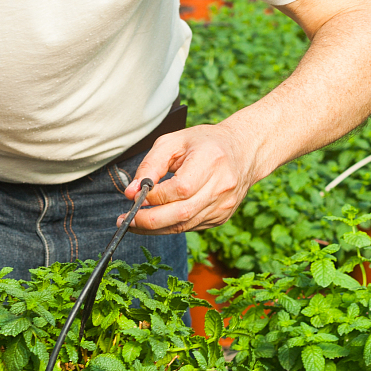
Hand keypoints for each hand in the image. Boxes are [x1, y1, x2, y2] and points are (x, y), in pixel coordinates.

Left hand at [128, 121, 262, 233]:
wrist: (243, 151)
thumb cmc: (205, 143)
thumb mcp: (174, 142)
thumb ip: (150, 165)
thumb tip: (131, 192)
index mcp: (211, 160)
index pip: (179, 189)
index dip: (153, 197)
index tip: (134, 196)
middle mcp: (222, 186)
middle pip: (182, 213)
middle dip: (149, 220)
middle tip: (126, 219)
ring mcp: (224, 205)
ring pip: (184, 225)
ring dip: (155, 228)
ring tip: (135, 223)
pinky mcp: (222, 217)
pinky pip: (191, 227)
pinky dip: (170, 226)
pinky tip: (157, 220)